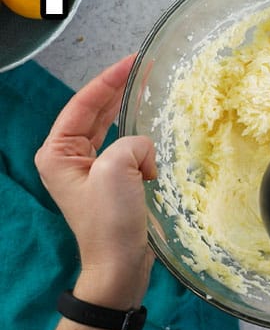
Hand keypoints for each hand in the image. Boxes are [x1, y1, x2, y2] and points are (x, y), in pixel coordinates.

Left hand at [34, 55, 154, 310]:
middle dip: (116, 94)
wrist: (119, 267)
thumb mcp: (118, 170)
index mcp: (58, 152)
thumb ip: (131, 143)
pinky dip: (140, 152)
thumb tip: (144, 149)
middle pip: (94, 115)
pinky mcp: (110, 187)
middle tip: (142, 70)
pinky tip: (152, 156)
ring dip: (129, 123)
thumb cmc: (111, 221)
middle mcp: (68, 160)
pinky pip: (125, 156)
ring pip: (111, 135)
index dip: (108, 81)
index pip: (83, 105)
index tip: (132, 62)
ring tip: (146, 100)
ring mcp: (89, 174)